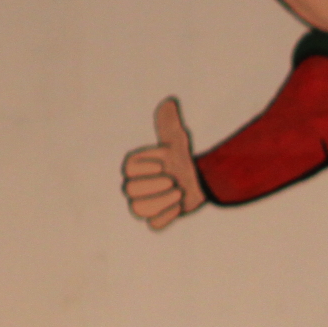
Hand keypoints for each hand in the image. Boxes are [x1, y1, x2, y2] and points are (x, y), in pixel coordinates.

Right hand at [123, 97, 203, 229]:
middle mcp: (134, 187)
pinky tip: (179, 206)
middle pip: (131, 191)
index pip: (128, 169)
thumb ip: (170, 124)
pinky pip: (154, 225)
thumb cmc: (182, 159)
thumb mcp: (177, 141)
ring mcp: (144, 205)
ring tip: (178, 192)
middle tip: (173, 180)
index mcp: (134, 168)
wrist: (199, 180)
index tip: (163, 163)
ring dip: (162, 202)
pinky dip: (167, 217)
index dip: (146, 168)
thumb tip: (169, 101)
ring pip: (139, 210)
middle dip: (155, 186)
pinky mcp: (156, 220)